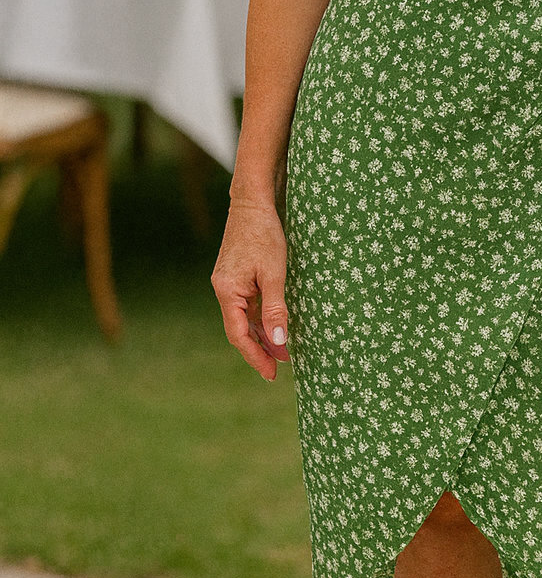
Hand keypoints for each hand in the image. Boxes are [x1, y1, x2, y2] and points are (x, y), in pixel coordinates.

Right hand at [212, 197, 289, 381]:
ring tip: (282, 350)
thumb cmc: (264, 235)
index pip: (238, 335)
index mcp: (227, 292)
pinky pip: (246, 305)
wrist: (252, 204)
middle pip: (239, 330)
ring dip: (261, 334)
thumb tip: (279, 341)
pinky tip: (274, 324)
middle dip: (259, 349)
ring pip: (243, 318)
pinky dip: (259, 317)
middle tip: (280, 366)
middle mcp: (223, 290)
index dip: (255, 356)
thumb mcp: (274, 273)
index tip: (272, 373)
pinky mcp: (235, 277)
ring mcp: (228, 283)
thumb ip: (275, 308)